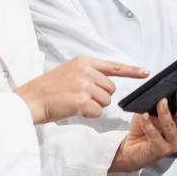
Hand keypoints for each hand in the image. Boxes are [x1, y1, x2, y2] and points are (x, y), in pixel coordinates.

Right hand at [14, 56, 149, 124]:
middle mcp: (86, 71)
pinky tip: (74, 109)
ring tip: (75, 102)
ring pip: (105, 101)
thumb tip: (108, 84)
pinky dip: (88, 114)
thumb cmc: (48, 89)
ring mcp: (84, 85)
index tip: (146, 72)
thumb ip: (88, 73)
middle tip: (80, 97)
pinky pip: (97, 112)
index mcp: (84, 61)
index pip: (114, 66)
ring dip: (94, 106)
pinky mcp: (81, 100)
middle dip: (100, 97)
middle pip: (111, 89)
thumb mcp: (70, 71)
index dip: (132, 71)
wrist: (30, 100)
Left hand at [109, 77, 176, 172]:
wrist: (131, 148)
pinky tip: (144, 116)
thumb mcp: (154, 109)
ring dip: (165, 113)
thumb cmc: (146, 125)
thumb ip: (162, 100)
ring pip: (170, 127)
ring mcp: (173, 144)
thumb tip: (163, 85)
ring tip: (161, 102)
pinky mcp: (160, 151)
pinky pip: (155, 137)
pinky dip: (149, 125)